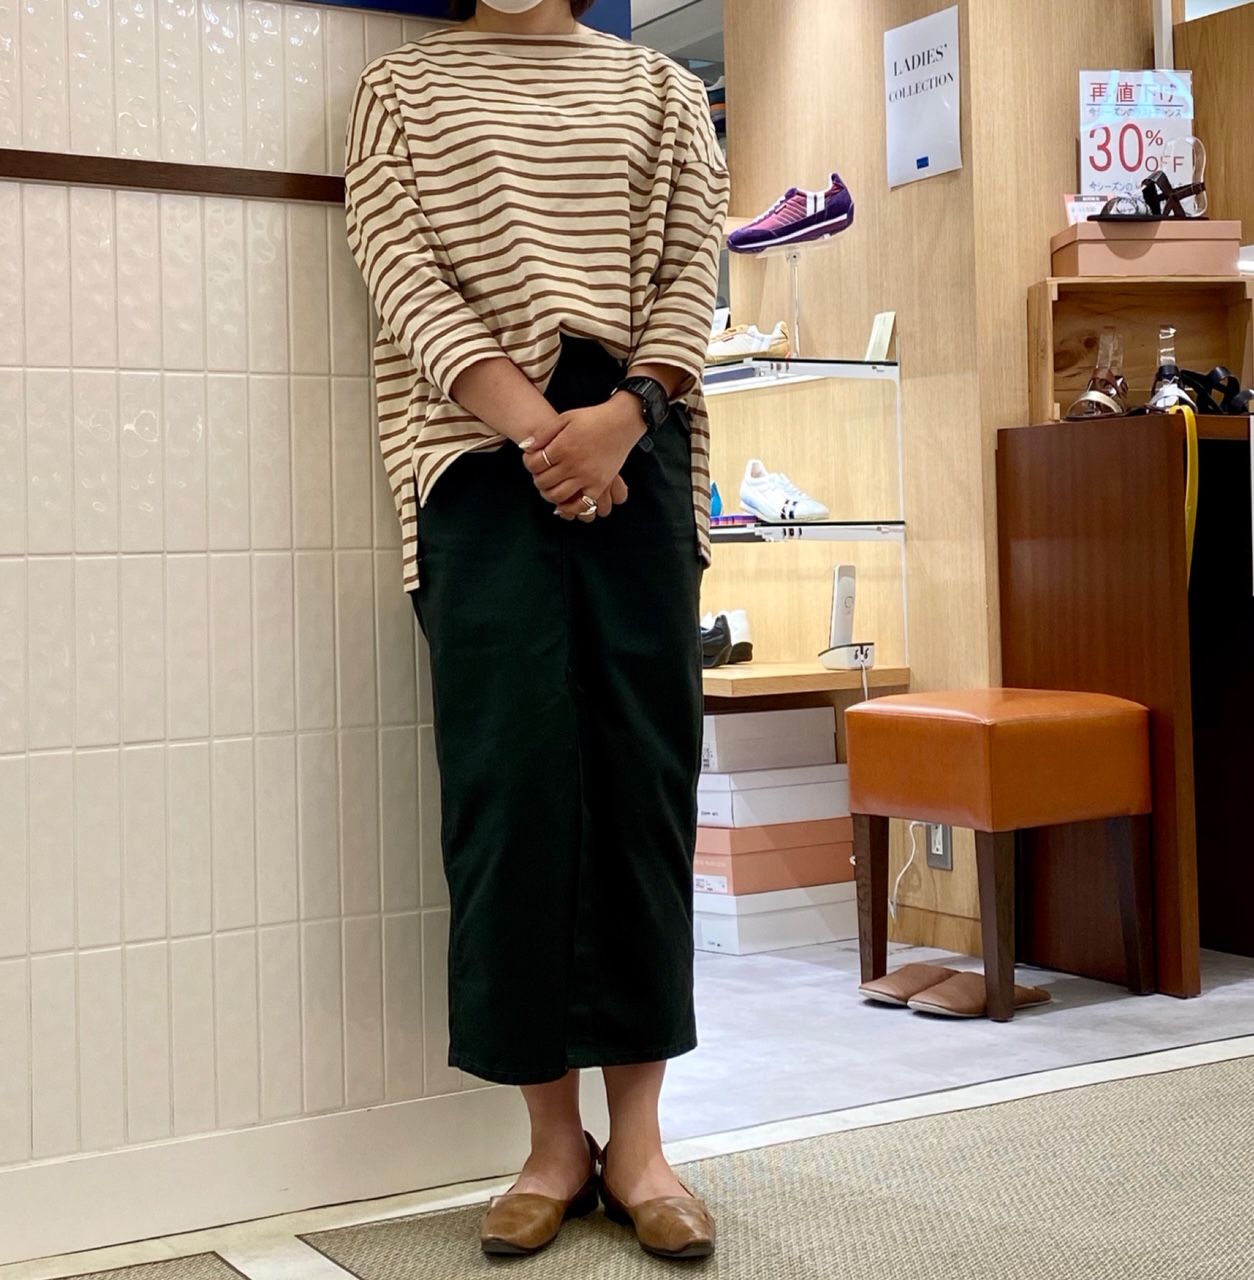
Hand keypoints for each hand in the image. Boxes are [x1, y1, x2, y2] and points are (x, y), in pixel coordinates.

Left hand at [521, 394, 644, 512]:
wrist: (621, 423)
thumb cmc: (592, 419)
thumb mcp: (565, 418)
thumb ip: (543, 433)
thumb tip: (525, 447)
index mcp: (563, 447)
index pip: (534, 464)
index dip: (529, 464)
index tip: (532, 461)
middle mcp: (573, 465)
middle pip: (544, 482)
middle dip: (538, 480)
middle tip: (540, 476)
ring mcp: (587, 477)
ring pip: (558, 496)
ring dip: (549, 495)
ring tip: (550, 488)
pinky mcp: (599, 485)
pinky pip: (581, 505)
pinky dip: (570, 508)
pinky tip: (565, 503)